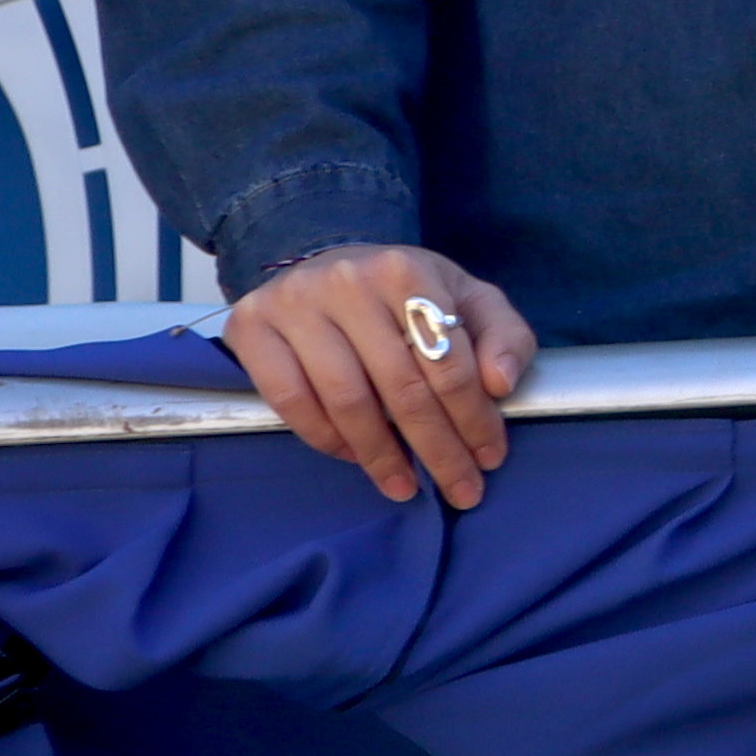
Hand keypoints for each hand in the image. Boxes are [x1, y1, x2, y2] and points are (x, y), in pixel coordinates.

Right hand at [220, 243, 538, 507]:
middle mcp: (346, 282)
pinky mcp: (251, 327)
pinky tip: (355, 457)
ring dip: (380, 455)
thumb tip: (500, 384)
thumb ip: (504, 335)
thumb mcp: (469, 300)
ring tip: (405, 486)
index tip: (490, 458)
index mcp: (406, 271)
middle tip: (459, 489)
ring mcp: (292, 304)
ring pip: (345, 399)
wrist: (333, 265)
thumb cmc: (410, 294)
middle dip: (437, 449)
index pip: (447, 361)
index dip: (474, 418)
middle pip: (400, 387)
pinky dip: (326, 438)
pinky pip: (290, 401)